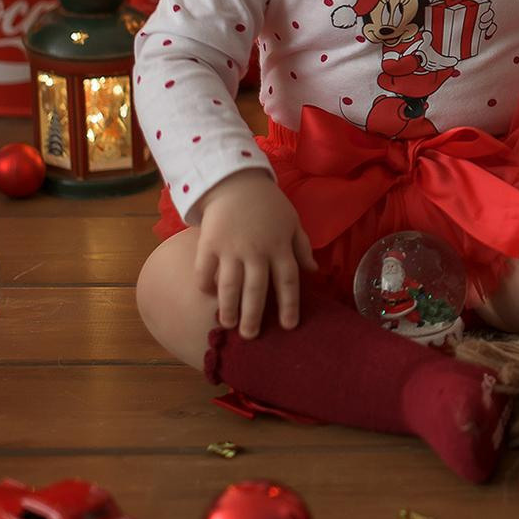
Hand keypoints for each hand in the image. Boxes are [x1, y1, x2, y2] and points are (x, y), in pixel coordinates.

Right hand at [193, 170, 315, 338]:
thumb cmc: (268, 204)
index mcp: (280, 246)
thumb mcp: (292, 222)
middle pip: (257, 290)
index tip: (289, 326)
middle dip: (254, 316)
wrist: (236, 181)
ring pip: (229, 285)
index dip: (289, 305)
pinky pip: (204, 270)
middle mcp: (257, 250)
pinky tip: (207, 295)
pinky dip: (205, 284)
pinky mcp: (208, 243)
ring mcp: (231, 247)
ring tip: (227, 324)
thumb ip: (302, 248)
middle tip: (251, 337)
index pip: (288, 281)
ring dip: (228, 307)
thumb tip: (314, 273)